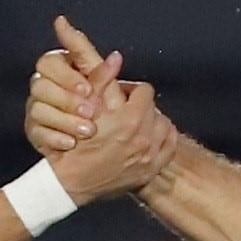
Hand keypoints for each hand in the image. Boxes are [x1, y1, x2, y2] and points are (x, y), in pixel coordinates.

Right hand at [25, 16, 110, 156]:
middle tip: (91, 112)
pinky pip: (35, 131)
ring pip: (37, 108)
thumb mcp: (111, 98)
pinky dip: (55, 137)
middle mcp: (49, 86)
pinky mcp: (35, 130)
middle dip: (66, 99)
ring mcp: (39, 108)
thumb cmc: (109, 124)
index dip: (67, 75)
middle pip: (39, 83)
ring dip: (65, 120)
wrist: (102, 159)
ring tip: (87, 131)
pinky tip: (71, 142)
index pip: (52, 61)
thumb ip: (106, 76)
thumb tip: (114, 57)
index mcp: (66, 70)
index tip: (87, 90)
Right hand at [35, 19, 176, 200]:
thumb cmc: (73, 144)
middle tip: (125, 111)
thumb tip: (116, 57)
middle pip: (154, 108)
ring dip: (152, 122)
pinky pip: (169, 146)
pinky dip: (162, 139)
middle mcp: (145, 139)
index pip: (144, 91)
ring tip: (135, 125)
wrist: (71, 183)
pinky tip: (148, 138)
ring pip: (164, 125)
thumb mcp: (85, 108)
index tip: (121, 97)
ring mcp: (150, 157)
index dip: (131, 91)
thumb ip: (101, 79)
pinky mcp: (151, 171)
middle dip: (141, 107)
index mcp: (130, 120)